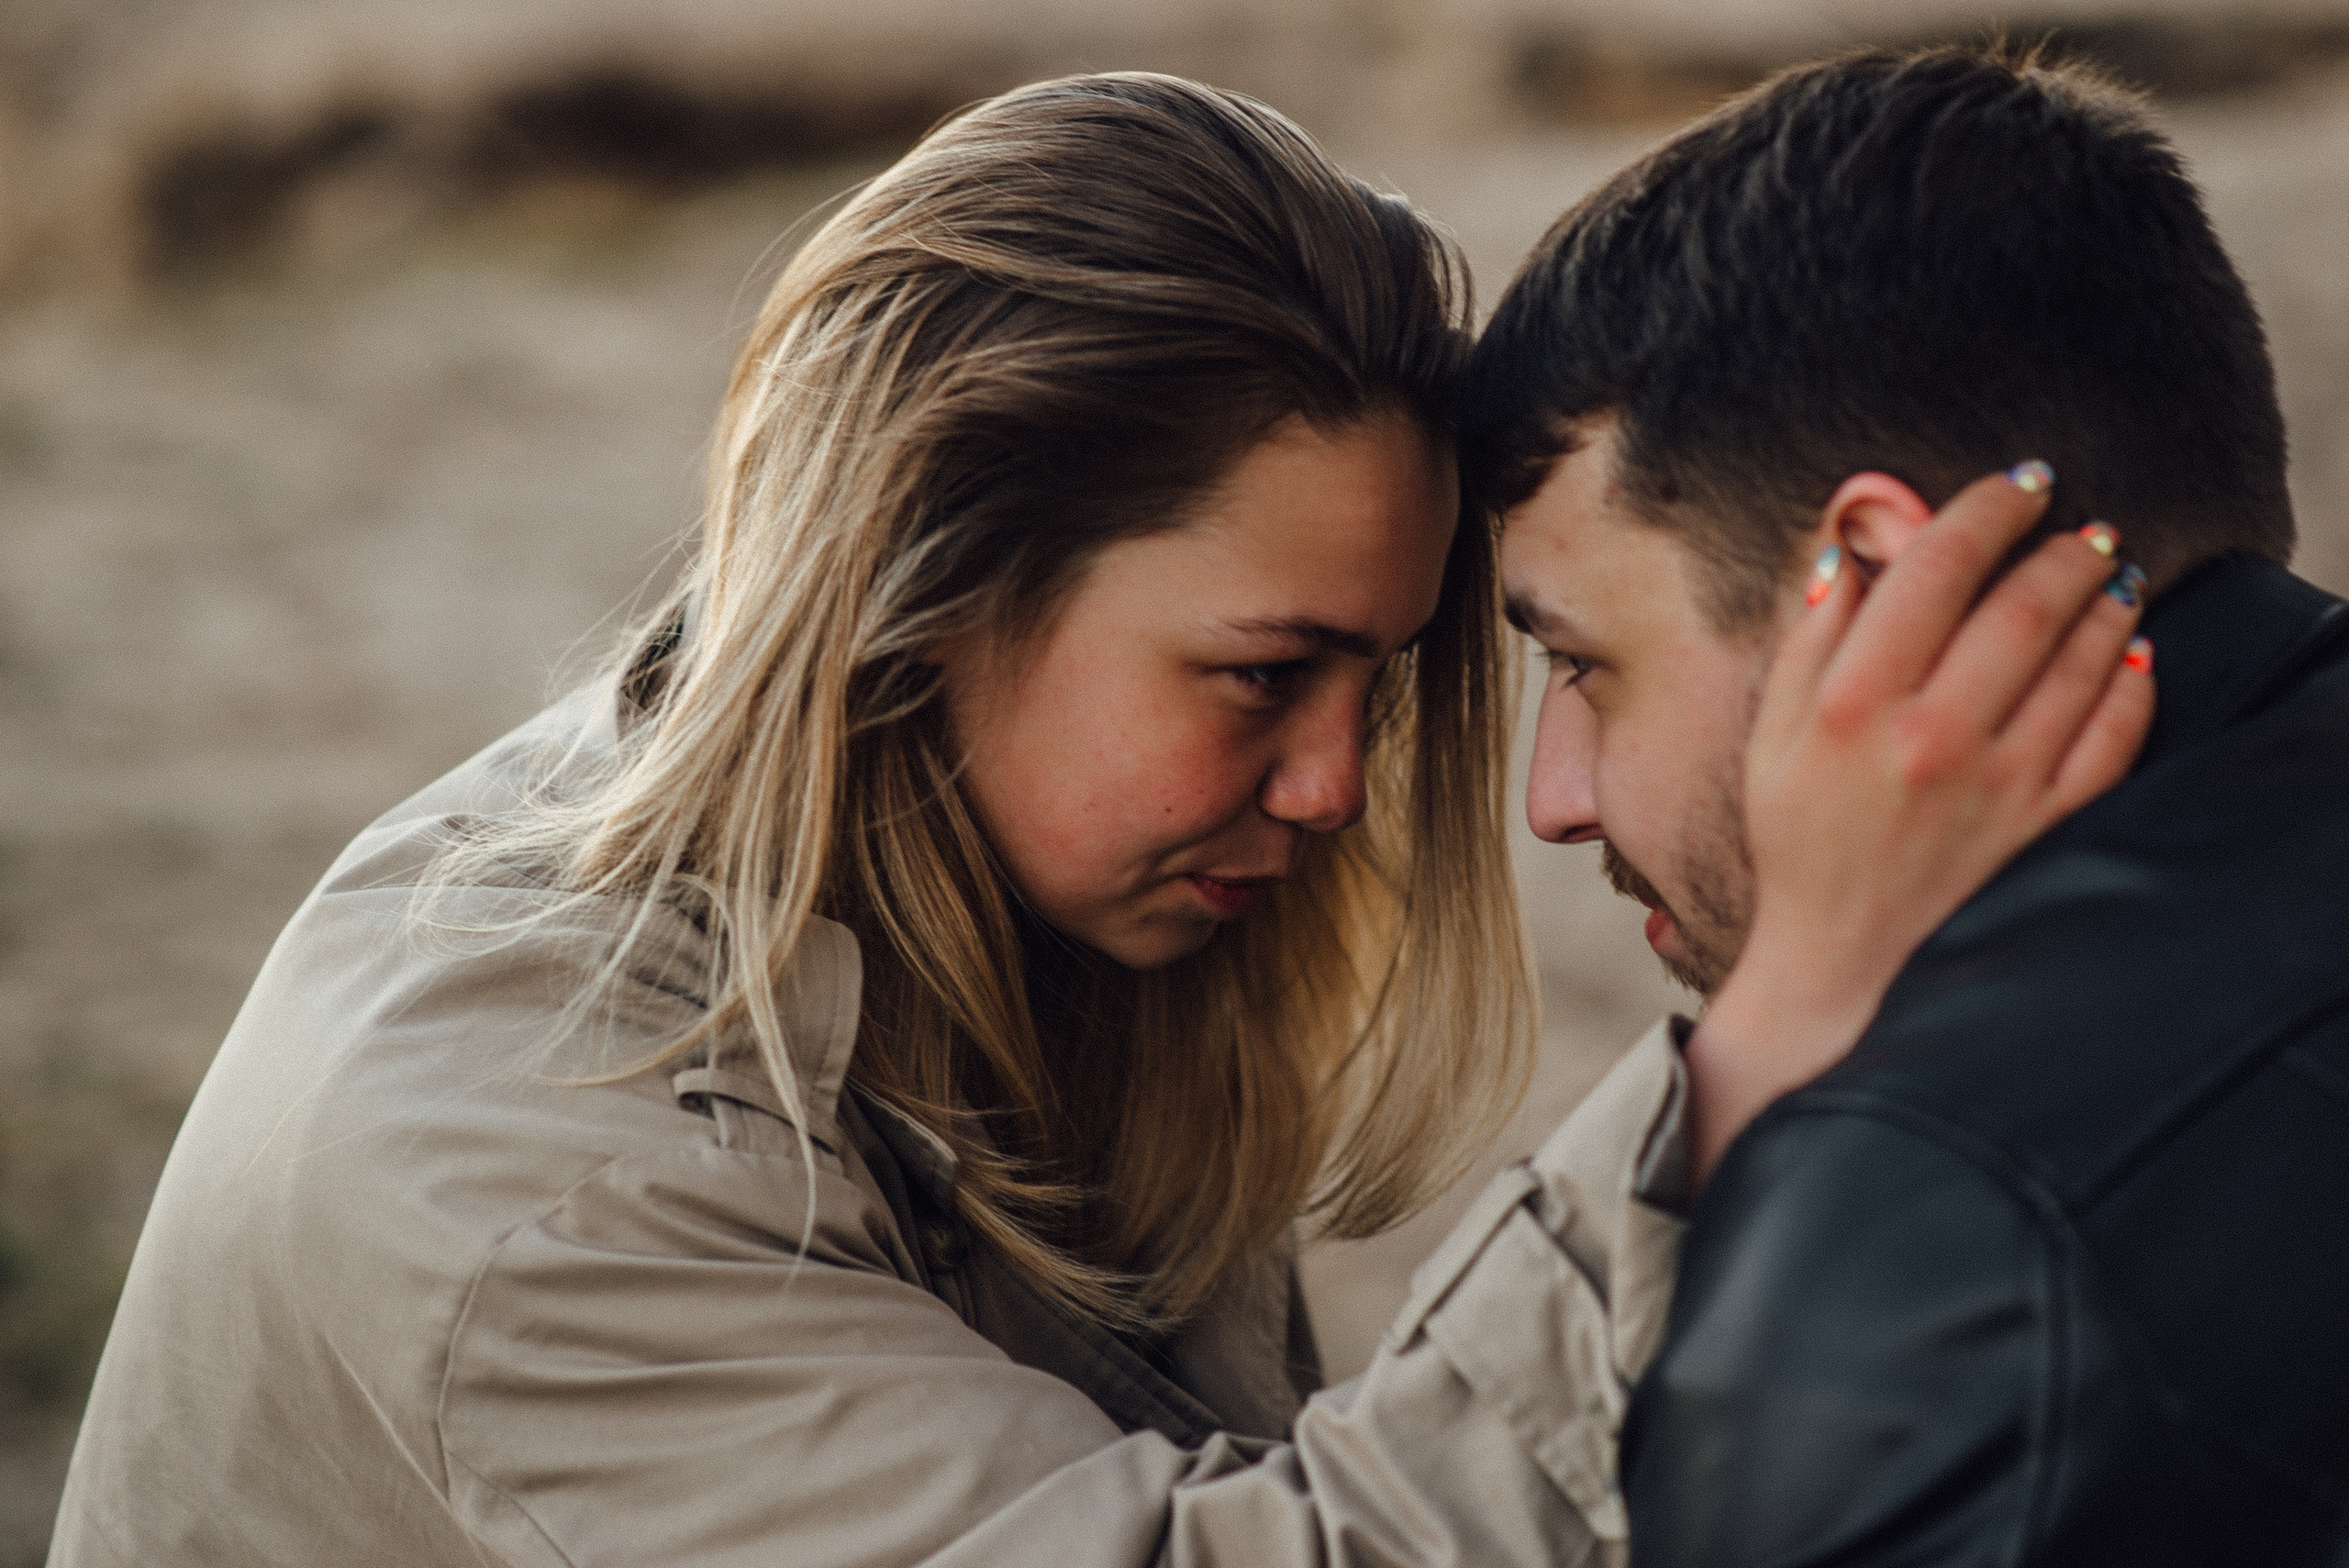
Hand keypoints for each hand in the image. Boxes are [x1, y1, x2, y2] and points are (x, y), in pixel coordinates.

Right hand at [1684, 467, 2154, 1183]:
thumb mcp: (1773, 734)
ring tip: (2108, 572)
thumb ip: (1814, 635)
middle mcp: (1931, 737)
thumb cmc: (1800, 839)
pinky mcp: (2044, 823)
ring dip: (2105, 601)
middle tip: (2077, 523)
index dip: (1984, 511)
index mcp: (1854, 705)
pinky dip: (2131, 681)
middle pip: (2022, 604)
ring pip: (2079, 659)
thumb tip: (1855, 544)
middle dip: (2060, 546)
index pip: (1935, 570)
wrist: (1843, 962)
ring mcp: (1999, 784)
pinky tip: (2129, 653)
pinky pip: (2113, 733)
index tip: (2014, 486)